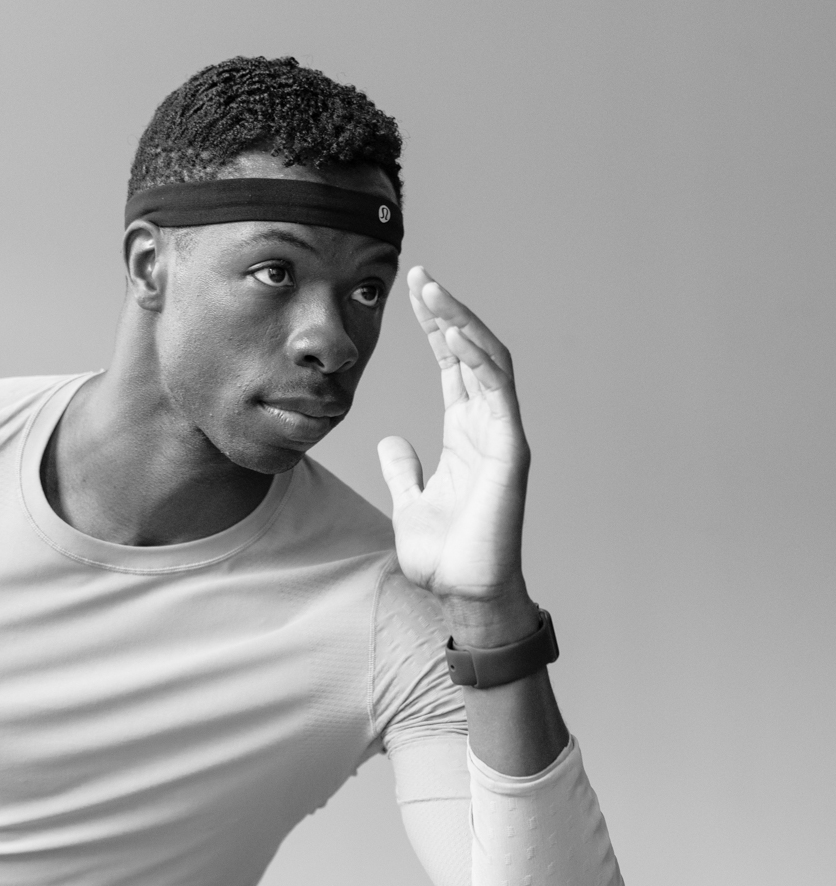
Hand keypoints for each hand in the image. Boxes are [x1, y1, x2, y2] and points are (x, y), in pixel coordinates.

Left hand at [377, 267, 537, 646]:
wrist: (464, 593)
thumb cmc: (446, 555)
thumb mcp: (410, 502)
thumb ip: (403, 469)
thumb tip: (390, 441)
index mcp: (464, 433)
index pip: (451, 366)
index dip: (434, 328)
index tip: (410, 294)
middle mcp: (486, 426)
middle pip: (469, 353)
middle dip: (445, 312)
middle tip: (419, 277)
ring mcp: (501, 435)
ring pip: (488, 362)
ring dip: (461, 323)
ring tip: (433, 291)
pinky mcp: (510, 450)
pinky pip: (498, 392)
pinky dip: (479, 359)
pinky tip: (455, 332)